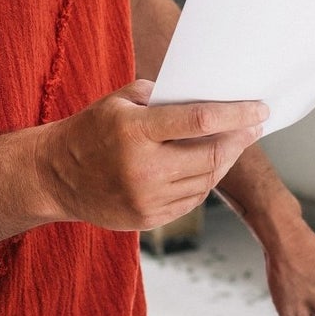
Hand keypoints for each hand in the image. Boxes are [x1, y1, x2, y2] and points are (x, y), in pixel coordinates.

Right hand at [39, 80, 268, 231]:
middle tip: (255, 127)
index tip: (260, 109)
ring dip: (225, 162)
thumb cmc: (90, 131)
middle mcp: (143, 169)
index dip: (236, 115)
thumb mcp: (117, 101)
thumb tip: (202, 95)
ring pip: (205, 182)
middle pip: (210, 157)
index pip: (200, 121)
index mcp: (135, 131)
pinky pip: (190, 201)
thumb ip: (158, 95)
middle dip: (239, 141)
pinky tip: (209, 168)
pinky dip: (205, 183)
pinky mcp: (147, 220)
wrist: (54, 177)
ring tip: (235, 145)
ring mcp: (146, 199)